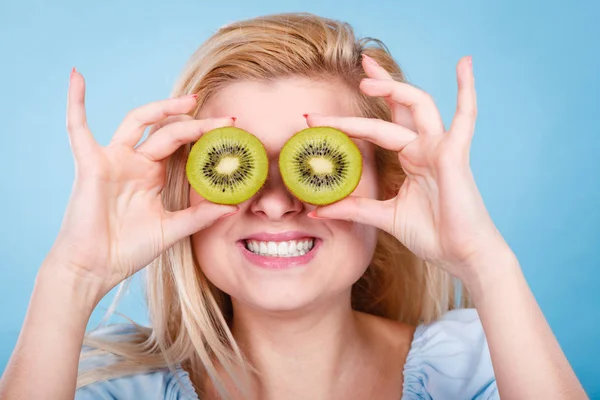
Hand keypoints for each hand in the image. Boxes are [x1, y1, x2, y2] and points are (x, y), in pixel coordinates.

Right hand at [46, 69, 237, 296]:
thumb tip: (234, 207)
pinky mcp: (91, 164)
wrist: (95, 268)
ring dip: (163, 107)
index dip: (205, 136)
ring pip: (138, 121)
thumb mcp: (173, 229)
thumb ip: (200, 216)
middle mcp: (134, 162)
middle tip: (226, 118)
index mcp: (152, 174)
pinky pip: (77, 129)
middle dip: (196, 122)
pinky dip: (75, 103)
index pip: (181, 144)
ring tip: (192, 100)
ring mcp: (113, 160)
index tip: (233, 130)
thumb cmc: (128, 249)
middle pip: (167, 130)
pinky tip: (77, 78)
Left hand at [306, 56, 509, 280]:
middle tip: (357, 67)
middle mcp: (425, 147)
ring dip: (394, 88)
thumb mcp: (384, 217)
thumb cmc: (433, 235)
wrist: (462, 256)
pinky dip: (466, 90)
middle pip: (399, 106)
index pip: (379, 128)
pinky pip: (465, 117)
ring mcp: (440, 148)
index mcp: (411, 158)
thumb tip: (317, 211)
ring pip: (418, 106)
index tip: (316, 119)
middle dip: (378, 85)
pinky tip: (464, 63)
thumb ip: (354, 208)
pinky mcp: (454, 156)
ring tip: (366, 79)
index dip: (349, 121)